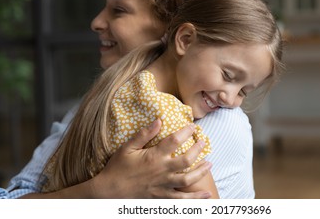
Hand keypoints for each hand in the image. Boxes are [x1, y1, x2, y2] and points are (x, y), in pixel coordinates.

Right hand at [89, 119, 211, 198]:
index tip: (193, 126)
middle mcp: (162, 170)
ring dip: (201, 171)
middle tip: (203, 142)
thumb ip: (144, 134)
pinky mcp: (162, 196)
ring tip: (210, 164)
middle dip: (198, 150)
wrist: (109, 191)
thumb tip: (159, 120)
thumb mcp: (127, 147)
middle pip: (186, 160)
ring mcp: (163, 185)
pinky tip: (207, 194)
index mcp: (153, 156)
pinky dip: (195, 198)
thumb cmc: (117, 167)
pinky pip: (182, 199)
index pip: (175, 141)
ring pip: (188, 179)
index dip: (186, 132)